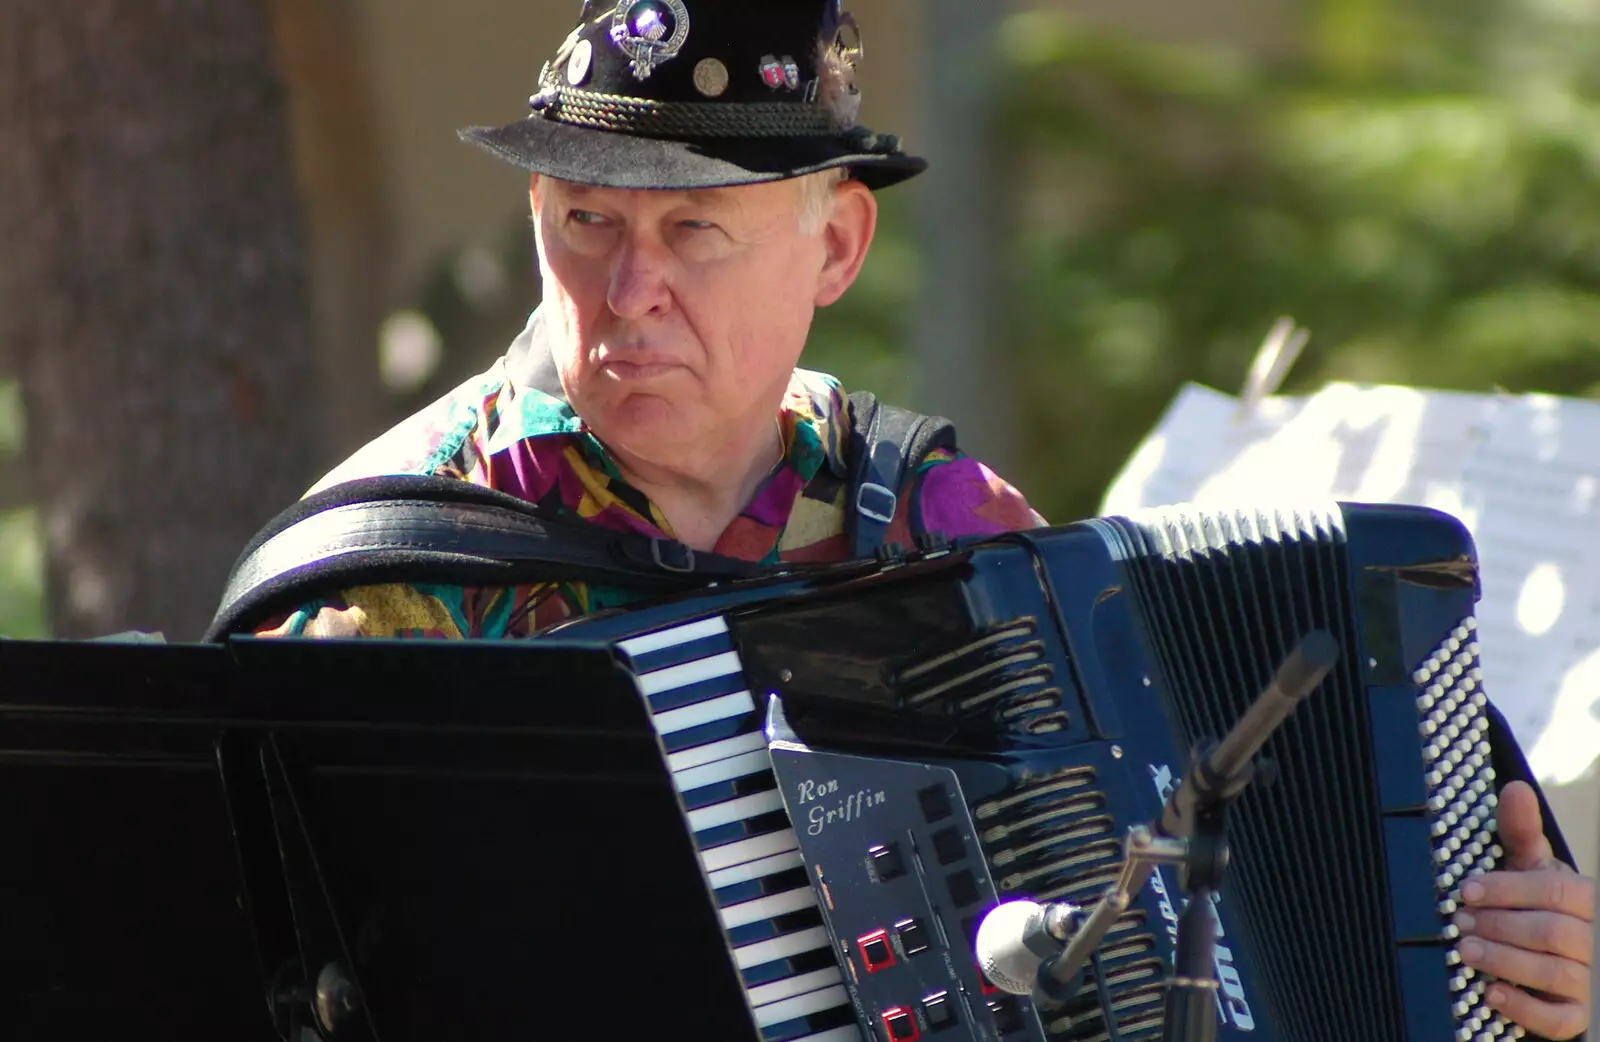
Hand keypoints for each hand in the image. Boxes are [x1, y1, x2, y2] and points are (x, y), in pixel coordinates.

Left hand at [1454, 780, 1593, 1038]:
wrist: (1559, 950)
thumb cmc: (1543, 903)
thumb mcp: (1533, 866)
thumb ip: (1521, 832)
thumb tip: (1514, 788)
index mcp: (1590, 899)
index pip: (1556, 891)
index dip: (1508, 890)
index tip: (1466, 891)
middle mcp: (1597, 940)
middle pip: (1551, 933)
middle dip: (1499, 926)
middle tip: (1459, 923)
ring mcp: (1593, 982)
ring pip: (1555, 974)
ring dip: (1504, 961)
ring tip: (1465, 950)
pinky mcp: (1581, 1015)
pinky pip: (1559, 1020)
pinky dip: (1523, 1007)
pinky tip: (1490, 992)